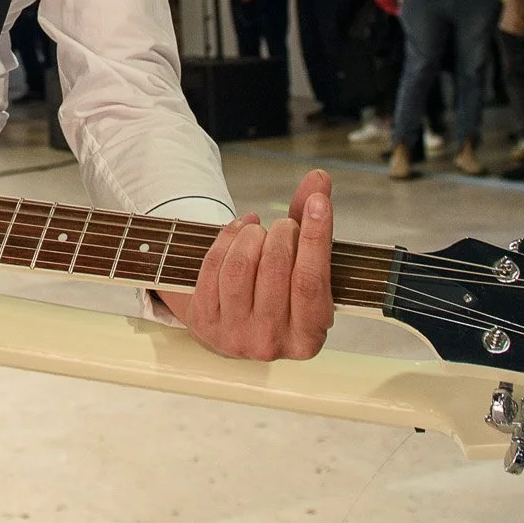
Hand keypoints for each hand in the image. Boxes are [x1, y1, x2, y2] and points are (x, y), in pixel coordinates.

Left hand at [160, 170, 333, 360]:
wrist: (237, 326)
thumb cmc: (279, 297)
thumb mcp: (304, 272)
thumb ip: (313, 226)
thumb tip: (320, 179)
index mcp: (307, 339)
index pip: (311, 282)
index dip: (315, 237)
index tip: (317, 202)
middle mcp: (271, 343)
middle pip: (276, 269)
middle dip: (282, 233)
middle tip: (285, 226)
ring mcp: (234, 335)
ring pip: (241, 266)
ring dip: (252, 235)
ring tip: (260, 230)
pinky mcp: (204, 320)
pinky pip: (214, 266)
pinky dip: (228, 237)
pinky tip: (239, 230)